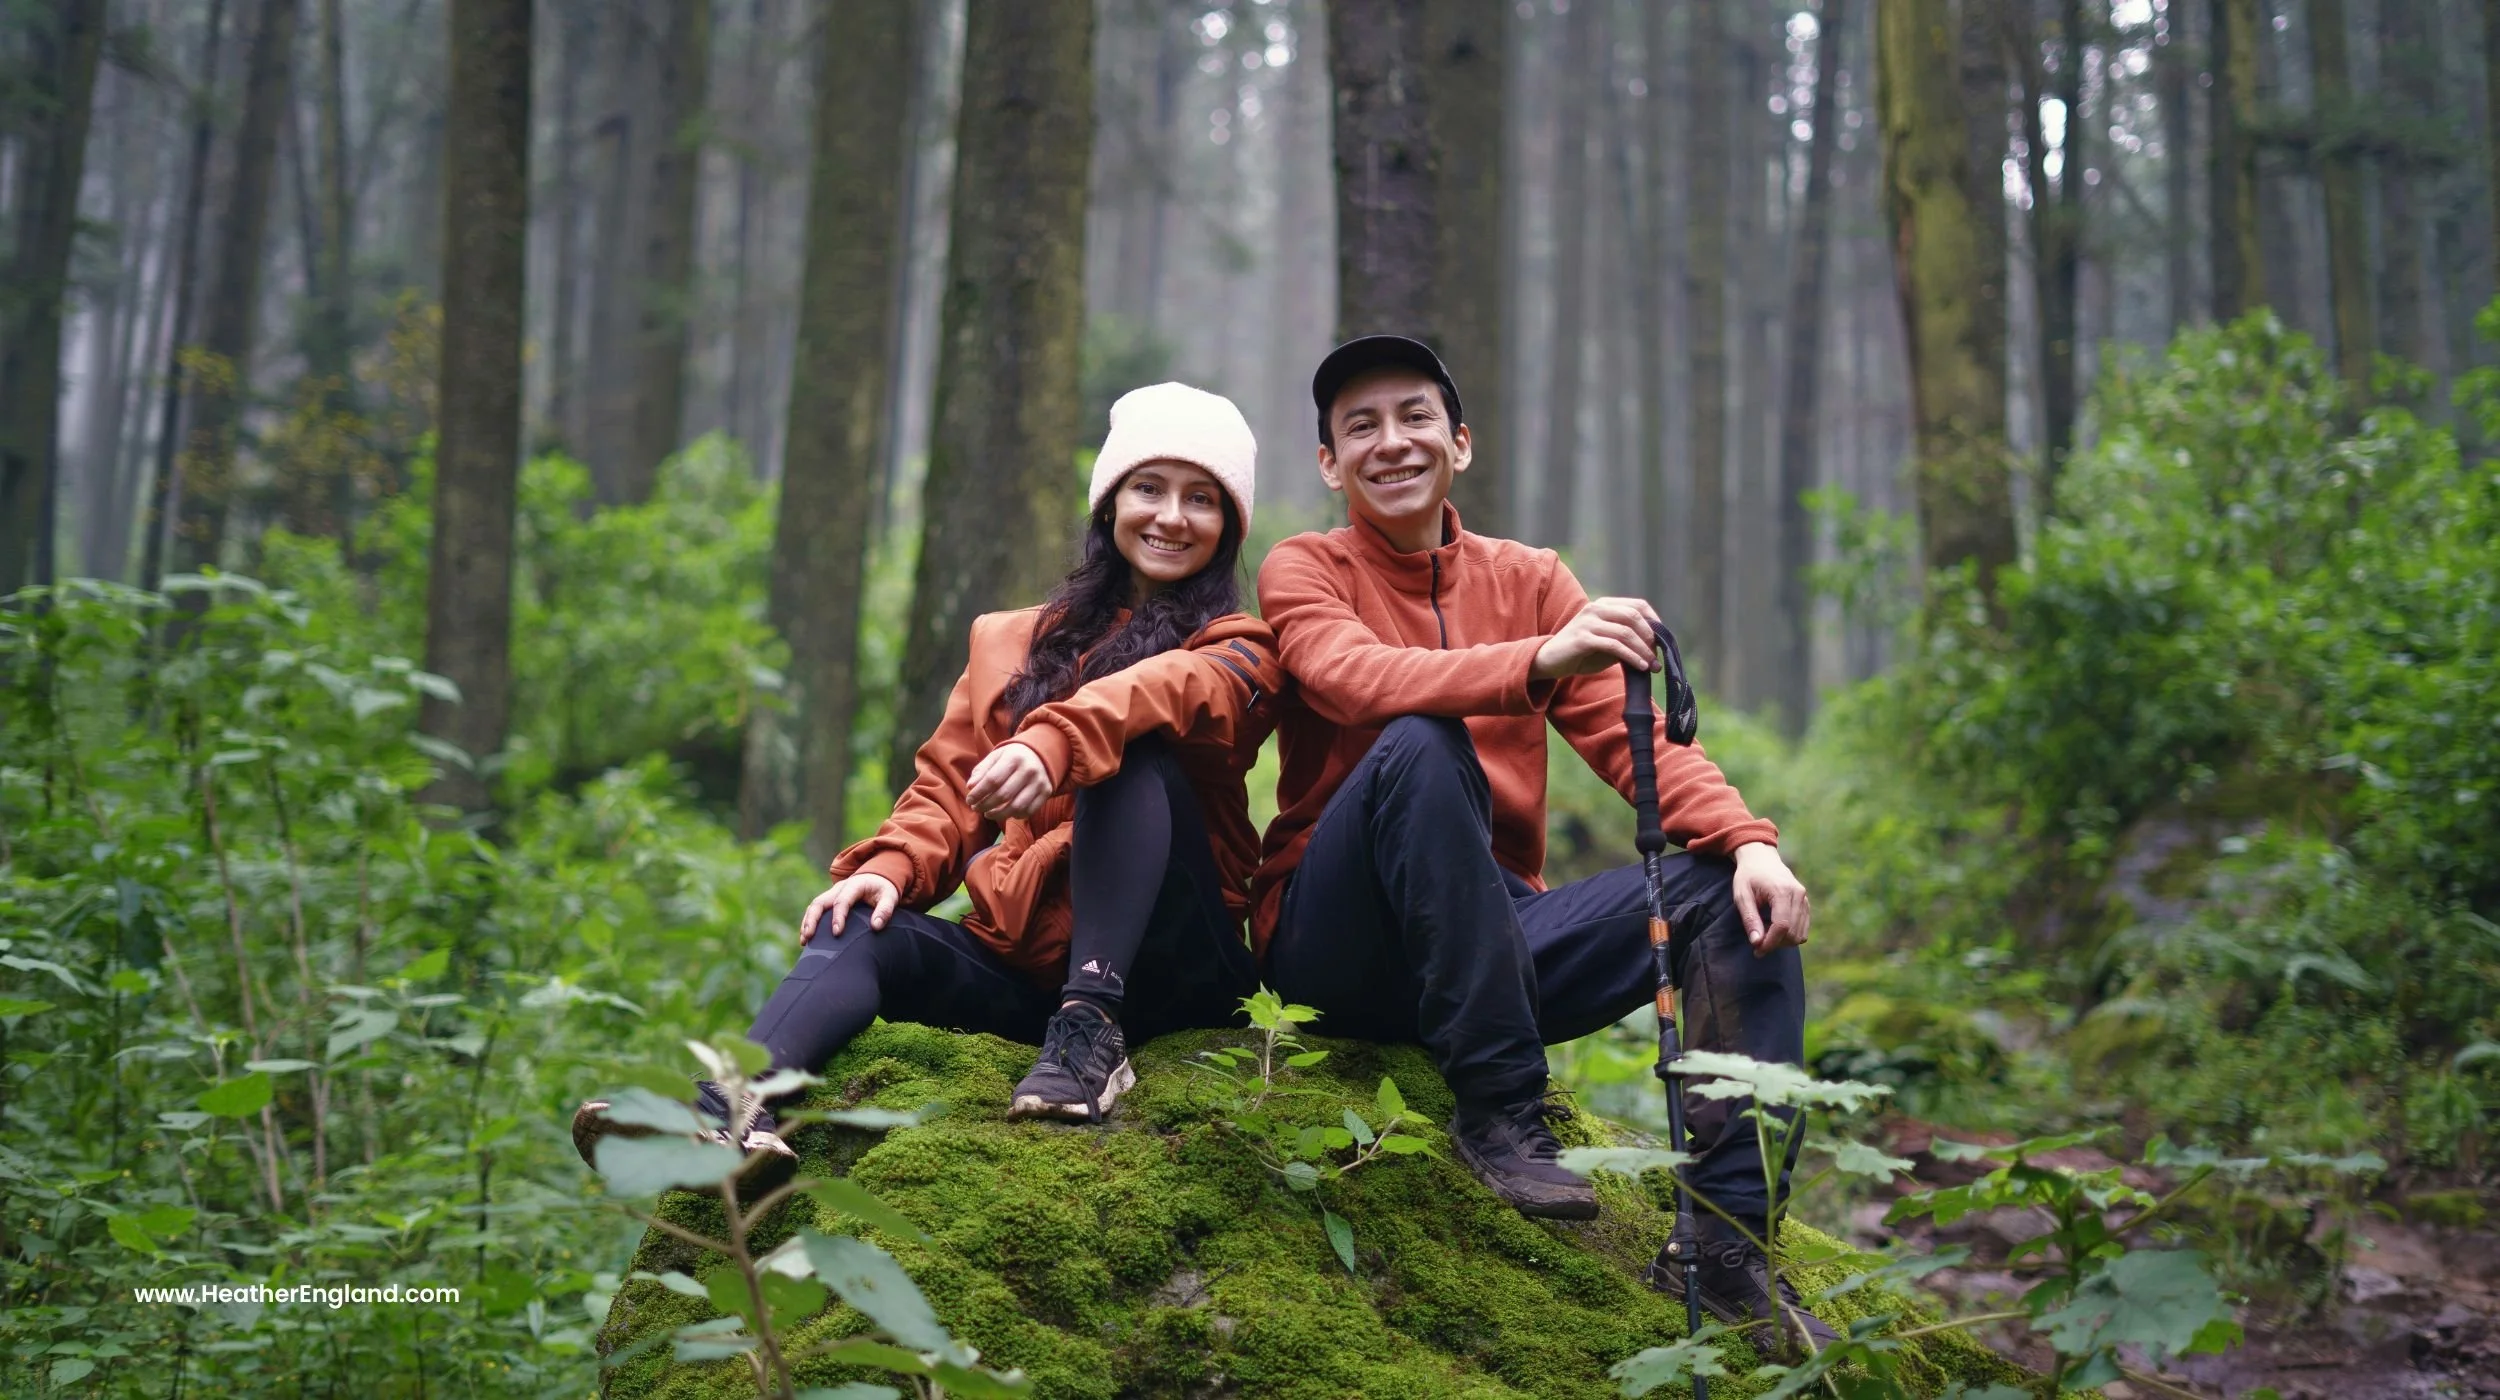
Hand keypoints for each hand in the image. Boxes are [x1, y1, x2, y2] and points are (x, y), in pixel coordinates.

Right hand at [799, 873, 898, 942]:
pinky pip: (815, 909)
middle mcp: (840, 888)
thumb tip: (876, 926)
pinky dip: (809, 922)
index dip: (838, 917)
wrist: (878, 878)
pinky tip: (806, 937)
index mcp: (854, 885)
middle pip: (820, 901)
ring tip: (804, 940)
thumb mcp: (890, 897)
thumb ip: (885, 910)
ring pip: (814, 905)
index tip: (836, 933)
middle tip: (808, 937)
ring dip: (807, 922)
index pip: (842, 901)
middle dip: (812, 919)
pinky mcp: (829, 899)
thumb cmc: (884, 890)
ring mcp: (832, 893)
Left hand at [964, 741, 1052, 820]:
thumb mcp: (996, 757)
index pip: (993, 780)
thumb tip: (971, 787)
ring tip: (988, 814)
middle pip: (1003, 795)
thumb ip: (982, 771)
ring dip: (998, 814)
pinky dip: (1014, 816)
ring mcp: (1040, 782)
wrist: (1040, 754)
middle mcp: (1029, 770)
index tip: (969, 800)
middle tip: (976, 808)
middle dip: (985, 805)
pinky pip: (1029, 811)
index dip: (979, 793)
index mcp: (1014, 758)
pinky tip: (1005, 813)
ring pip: (1016, 807)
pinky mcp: (1047, 792)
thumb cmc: (1012, 756)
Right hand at [1531, 597, 1662, 679]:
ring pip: (1625, 632)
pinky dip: (1631, 656)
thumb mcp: (1607, 642)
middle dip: (1650, 638)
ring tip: (1651, 666)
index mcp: (1604, 605)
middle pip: (1634, 616)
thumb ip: (1626, 639)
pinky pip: (1614, 645)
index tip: (1661, 641)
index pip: (1638, 605)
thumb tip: (1654, 646)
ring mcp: (1588, 622)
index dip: (1654, 621)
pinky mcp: (1583, 638)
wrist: (1549, 661)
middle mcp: (1596, 609)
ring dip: (1643, 650)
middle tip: (1656, 656)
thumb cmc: (1581, 653)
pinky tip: (1639, 666)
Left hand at [1729, 842, 1809, 955]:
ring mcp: (1804, 899)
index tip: (1757, 950)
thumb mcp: (1742, 895)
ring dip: (1783, 942)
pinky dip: (1790, 935)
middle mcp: (1798, 894)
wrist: (1761, 859)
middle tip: (1757, 945)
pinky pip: (1803, 929)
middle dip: (1775, 944)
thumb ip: (1749, 919)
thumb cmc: (1748, 877)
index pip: (1782, 925)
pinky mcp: (1806, 903)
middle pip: (1793, 932)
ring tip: (1765, 936)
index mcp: (1781, 891)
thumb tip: (1757, 942)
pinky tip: (1774, 931)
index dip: (1771, 942)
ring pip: (1800, 934)